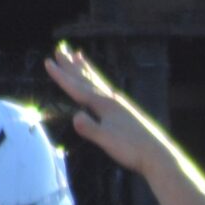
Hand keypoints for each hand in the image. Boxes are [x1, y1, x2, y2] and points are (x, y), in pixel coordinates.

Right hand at [45, 44, 172, 177]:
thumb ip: (91, 129)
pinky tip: (100, 85)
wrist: (157, 156)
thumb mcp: (108, 141)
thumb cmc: (132, 150)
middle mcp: (111, 99)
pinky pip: (107, 90)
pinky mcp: (125, 112)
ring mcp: (120, 104)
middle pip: (86, 79)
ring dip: (86, 69)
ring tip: (79, 55)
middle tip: (59, 49)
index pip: (77, 88)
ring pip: (98, 81)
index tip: (47, 62)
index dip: (61, 76)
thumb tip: (75, 117)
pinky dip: (100, 82)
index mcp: (104, 104)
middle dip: (71, 65)